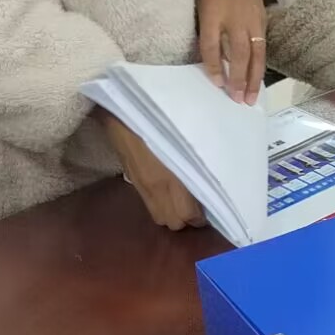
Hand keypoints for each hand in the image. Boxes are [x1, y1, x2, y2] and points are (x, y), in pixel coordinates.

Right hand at [102, 112, 205, 230]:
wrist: (122, 112)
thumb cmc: (160, 121)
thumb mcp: (185, 141)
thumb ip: (195, 164)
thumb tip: (206, 181)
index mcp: (172, 180)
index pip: (189, 215)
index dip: (201, 217)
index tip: (211, 210)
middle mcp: (156, 188)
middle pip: (174, 222)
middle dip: (186, 219)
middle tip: (198, 206)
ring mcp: (142, 186)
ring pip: (160, 217)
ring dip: (172, 213)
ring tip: (182, 200)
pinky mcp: (132, 180)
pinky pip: (149, 203)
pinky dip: (160, 204)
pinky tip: (167, 190)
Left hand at [195, 0, 266, 103]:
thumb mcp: (200, 5)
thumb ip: (204, 30)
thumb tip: (211, 60)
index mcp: (212, 12)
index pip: (211, 43)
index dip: (214, 65)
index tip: (217, 84)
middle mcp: (235, 18)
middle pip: (238, 52)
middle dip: (238, 78)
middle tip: (237, 99)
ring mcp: (252, 20)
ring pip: (255, 54)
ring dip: (253, 78)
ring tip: (250, 98)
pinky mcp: (263, 22)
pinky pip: (262, 48)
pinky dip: (260, 67)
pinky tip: (257, 81)